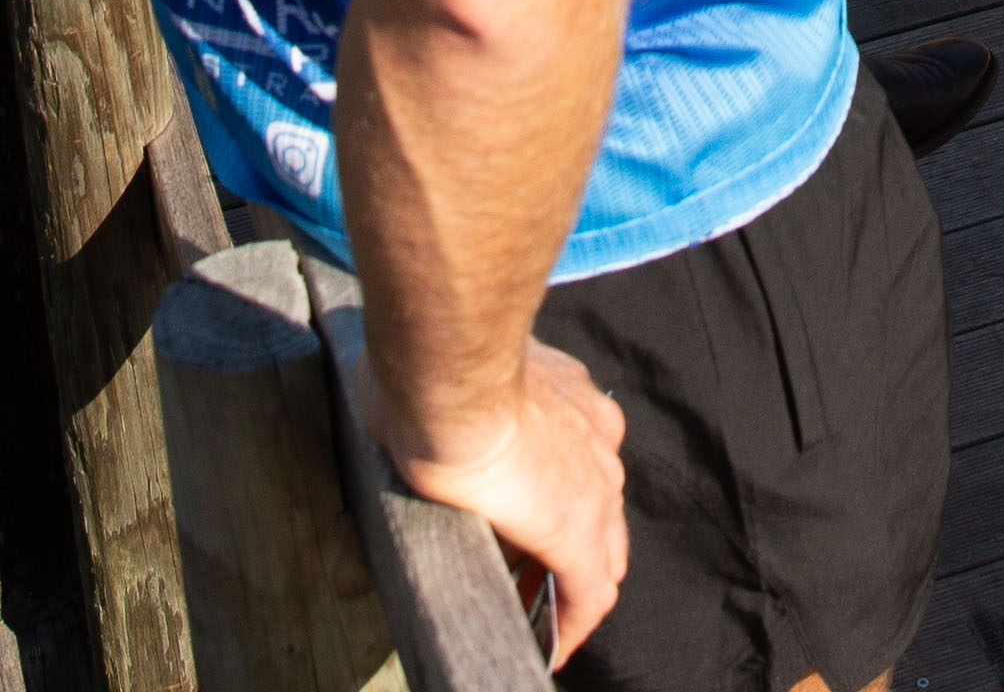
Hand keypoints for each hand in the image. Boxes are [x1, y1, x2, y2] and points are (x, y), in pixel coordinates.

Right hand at [374, 338, 631, 670]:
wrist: (448, 367)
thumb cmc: (431, 358)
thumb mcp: (449, 372)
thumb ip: (449, 390)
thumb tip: (404, 393)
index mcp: (567, 394)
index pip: (575, 459)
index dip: (552, 494)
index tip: (521, 517)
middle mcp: (594, 436)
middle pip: (596, 506)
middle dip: (566, 544)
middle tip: (525, 578)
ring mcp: (594, 485)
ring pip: (599, 551)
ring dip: (565, 584)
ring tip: (531, 616)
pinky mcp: (578, 532)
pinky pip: (587, 593)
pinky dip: (571, 623)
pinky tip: (551, 646)